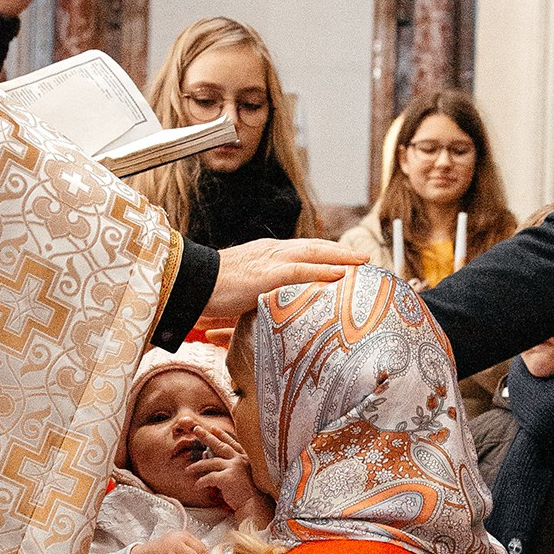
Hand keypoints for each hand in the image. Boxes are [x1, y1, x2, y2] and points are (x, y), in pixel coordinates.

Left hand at [184, 434, 259, 515]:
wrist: (254, 505)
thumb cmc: (246, 492)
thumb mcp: (237, 474)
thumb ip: (225, 465)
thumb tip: (206, 454)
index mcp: (243, 459)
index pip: (231, 443)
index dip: (222, 435)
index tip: (213, 428)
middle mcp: (239, 460)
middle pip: (219, 446)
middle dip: (207, 436)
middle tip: (196, 429)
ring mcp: (234, 467)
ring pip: (211, 462)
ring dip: (198, 465)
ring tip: (188, 469)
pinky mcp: (228, 478)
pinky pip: (209, 477)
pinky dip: (201, 482)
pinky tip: (197, 485)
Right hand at [207, 238, 355, 321]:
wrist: (189, 283)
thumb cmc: (210, 291)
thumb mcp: (243, 288)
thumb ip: (261, 293)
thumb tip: (273, 306)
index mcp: (266, 253)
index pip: (303, 250)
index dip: (326, 253)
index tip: (345, 259)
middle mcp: (272, 251)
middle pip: (314, 247)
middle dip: (340, 251)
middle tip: (363, 259)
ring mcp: (270, 260)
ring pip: (313, 253)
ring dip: (340, 257)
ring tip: (362, 263)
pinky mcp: (266, 274)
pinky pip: (301, 270)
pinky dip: (323, 270)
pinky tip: (341, 274)